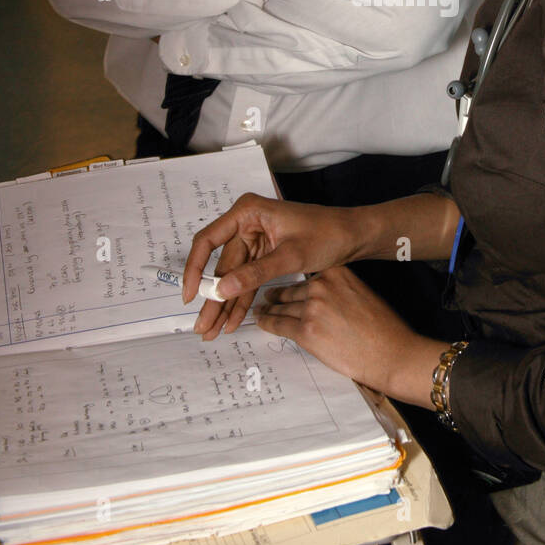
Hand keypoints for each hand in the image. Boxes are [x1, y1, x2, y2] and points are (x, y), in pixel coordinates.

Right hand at [183, 193, 357, 339]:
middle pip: (220, 265)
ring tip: (212, 331)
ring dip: (224, 305)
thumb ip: (255, 273)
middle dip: (212, 299)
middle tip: (202, 327)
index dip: (195, 268)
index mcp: (248, 212)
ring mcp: (255, 240)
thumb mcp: (290, 256)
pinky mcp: (264, 255)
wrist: (354, 235)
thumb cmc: (327, 234)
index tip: (191, 295)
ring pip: (232, 278)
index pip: (208, 240)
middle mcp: (246, 224)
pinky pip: (247, 280)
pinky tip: (232, 322)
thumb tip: (222, 290)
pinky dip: (242, 301)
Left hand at [258, 265, 438, 402]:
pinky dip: (267, 322)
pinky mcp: (306, 332)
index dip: (294, 281)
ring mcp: (312, 308)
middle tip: (267, 296)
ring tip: (262, 309)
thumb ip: (338, 289)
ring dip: (269, 309)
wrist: (390, 353)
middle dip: (278, 295)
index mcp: (336, 272)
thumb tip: (319, 295)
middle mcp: (322, 286)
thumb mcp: (361, 293)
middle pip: (291, 291)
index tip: (284, 283)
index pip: (306, 275)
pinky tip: (261, 320)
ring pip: (282, 307)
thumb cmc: (382, 327)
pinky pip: (279, 324)